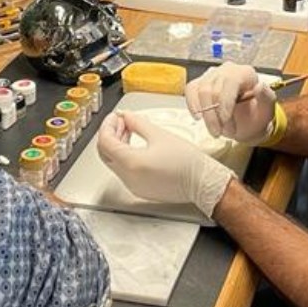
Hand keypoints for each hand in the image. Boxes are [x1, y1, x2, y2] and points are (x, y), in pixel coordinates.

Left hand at [95, 111, 233, 218]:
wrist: (202, 182)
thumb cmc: (187, 162)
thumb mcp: (160, 134)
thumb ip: (138, 123)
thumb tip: (127, 117)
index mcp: (131, 163)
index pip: (105, 142)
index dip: (107, 125)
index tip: (115, 116)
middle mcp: (129, 178)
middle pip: (106, 154)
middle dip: (110, 134)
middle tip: (120, 121)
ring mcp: (133, 186)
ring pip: (114, 163)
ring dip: (118, 145)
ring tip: (129, 130)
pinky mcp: (141, 190)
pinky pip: (125, 172)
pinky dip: (125, 157)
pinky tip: (135, 146)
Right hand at [185, 62, 275, 141]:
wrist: (248, 121)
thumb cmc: (257, 115)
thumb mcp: (267, 110)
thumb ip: (267, 98)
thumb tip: (260, 86)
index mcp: (245, 73)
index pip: (230, 82)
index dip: (225, 102)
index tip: (226, 121)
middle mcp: (228, 69)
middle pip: (214, 89)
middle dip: (216, 115)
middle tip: (223, 133)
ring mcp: (212, 75)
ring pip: (201, 91)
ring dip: (207, 115)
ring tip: (216, 130)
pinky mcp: (201, 82)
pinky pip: (191, 89)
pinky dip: (193, 105)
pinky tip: (199, 117)